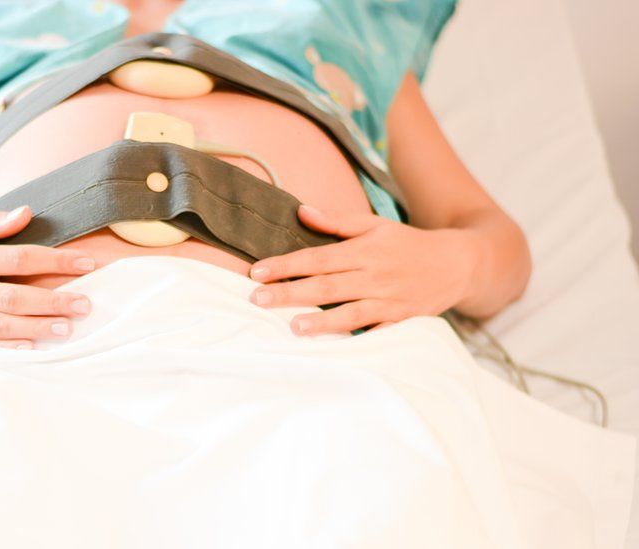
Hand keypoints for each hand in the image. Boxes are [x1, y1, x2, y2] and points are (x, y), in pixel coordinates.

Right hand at [0, 206, 95, 348]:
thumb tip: (27, 213)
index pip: (19, 257)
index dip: (56, 260)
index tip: (88, 263)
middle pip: (15, 297)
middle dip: (54, 301)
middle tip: (87, 304)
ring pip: (1, 326)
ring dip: (37, 328)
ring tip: (68, 328)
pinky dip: (6, 351)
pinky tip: (31, 350)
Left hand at [248, 205, 479, 333]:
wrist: (457, 264)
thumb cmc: (407, 244)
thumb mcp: (375, 225)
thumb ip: (337, 221)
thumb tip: (301, 211)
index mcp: (365, 250)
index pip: (318, 257)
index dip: (286, 264)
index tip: (257, 271)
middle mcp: (375, 275)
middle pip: (326, 286)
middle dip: (290, 293)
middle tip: (257, 300)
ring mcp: (389, 301)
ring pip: (350, 312)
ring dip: (321, 321)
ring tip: (293, 327)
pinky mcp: (400, 321)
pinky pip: (376, 333)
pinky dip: (357, 340)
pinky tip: (333, 348)